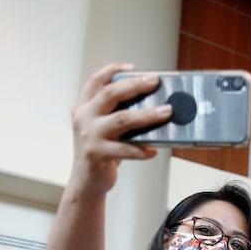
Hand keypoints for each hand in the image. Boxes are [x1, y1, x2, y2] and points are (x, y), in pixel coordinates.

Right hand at [68, 63, 173, 197]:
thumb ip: (118, 114)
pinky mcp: (97, 154)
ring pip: (121, 120)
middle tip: (155, 82)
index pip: (96, 80)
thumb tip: (153, 105)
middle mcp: (84, 118)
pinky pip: (124, 150)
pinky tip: (153, 151)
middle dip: (135, 85)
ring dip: (147, 115)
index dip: (113, 70)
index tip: (132, 68)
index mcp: (84, 107)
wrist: (86, 181)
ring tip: (166, 112)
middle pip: (110, 94)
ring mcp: (90, 136)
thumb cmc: (100, 151)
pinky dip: (141, 150)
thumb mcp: (103, 128)